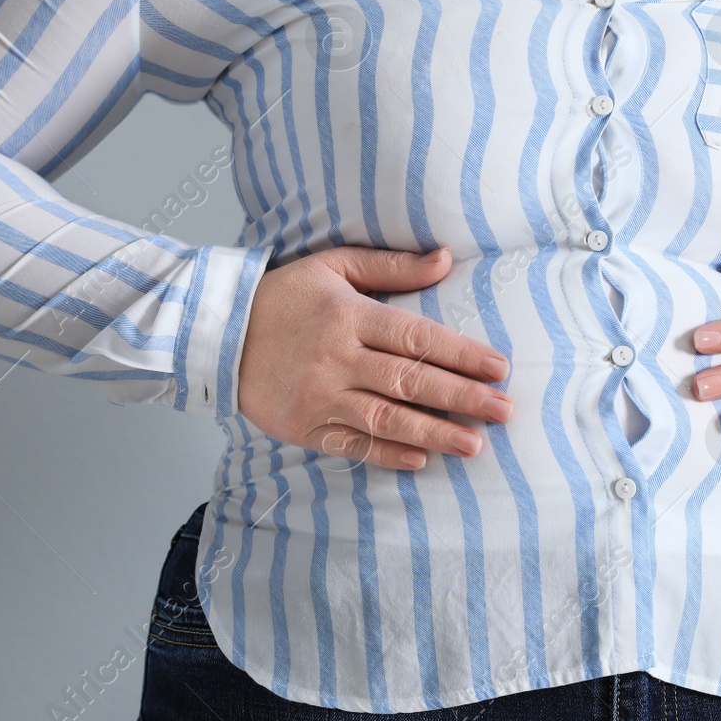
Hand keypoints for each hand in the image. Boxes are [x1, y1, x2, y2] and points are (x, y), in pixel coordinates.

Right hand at [237, 246, 513, 470]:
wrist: (216, 333)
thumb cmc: (283, 296)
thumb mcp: (334, 266)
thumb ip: (392, 266)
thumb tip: (446, 259)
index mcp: (348, 316)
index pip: (416, 337)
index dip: (461, 354)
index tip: (499, 368)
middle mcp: (336, 358)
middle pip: (409, 381)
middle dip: (462, 398)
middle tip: (504, 410)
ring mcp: (319, 396)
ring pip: (385, 419)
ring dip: (433, 433)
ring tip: (474, 445)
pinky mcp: (303, 426)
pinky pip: (350, 445)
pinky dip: (385, 455)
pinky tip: (419, 461)